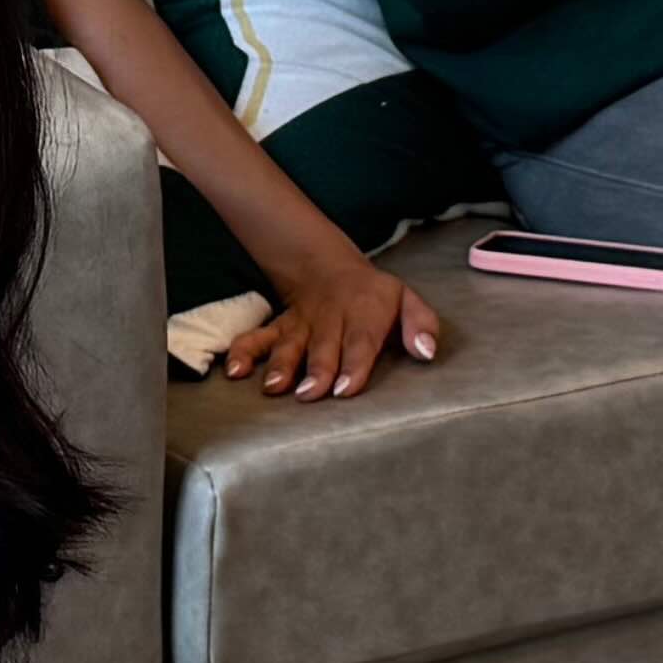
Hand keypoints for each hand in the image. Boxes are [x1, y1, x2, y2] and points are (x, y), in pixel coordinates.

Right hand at [218, 248, 438, 401]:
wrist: (329, 268)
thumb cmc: (375, 298)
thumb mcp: (407, 301)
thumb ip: (421, 325)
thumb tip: (427, 352)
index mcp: (364, 314)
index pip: (360, 341)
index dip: (353, 365)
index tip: (345, 389)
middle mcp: (330, 320)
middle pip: (323, 347)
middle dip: (316, 370)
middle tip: (309, 394)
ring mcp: (301, 325)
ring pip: (289, 345)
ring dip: (281, 366)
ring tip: (273, 388)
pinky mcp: (279, 328)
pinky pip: (258, 337)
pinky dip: (243, 352)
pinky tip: (235, 372)